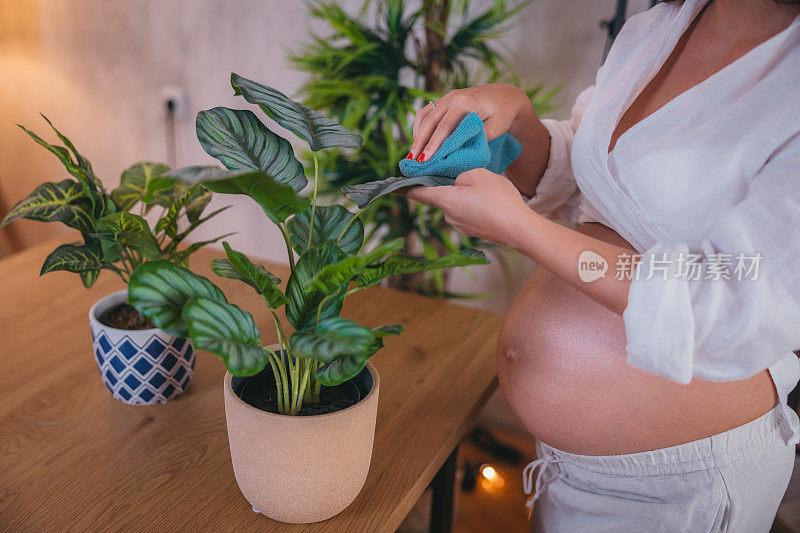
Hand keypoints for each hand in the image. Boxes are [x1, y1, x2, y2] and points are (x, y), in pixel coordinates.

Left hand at [402, 168, 529, 246]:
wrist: (518, 228)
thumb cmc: (498, 199)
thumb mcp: (477, 174)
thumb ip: (460, 174)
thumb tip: (456, 182)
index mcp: (445, 200)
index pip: (418, 193)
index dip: (405, 188)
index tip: (393, 186)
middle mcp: (448, 215)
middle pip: (441, 195)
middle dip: (450, 185)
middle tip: (468, 175)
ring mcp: (460, 226)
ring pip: (456, 204)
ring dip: (464, 195)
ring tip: (486, 190)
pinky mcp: (472, 231)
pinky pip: (467, 213)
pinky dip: (474, 206)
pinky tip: (490, 202)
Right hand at [409, 83, 531, 161]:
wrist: (506, 96)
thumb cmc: (503, 114)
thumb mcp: (494, 129)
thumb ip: (474, 139)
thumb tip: (453, 153)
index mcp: (466, 102)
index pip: (444, 126)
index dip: (433, 144)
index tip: (426, 160)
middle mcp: (454, 96)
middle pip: (430, 121)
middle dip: (420, 142)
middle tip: (413, 160)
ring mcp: (448, 96)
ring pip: (425, 115)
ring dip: (417, 134)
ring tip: (413, 153)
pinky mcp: (446, 99)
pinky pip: (427, 112)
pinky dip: (420, 126)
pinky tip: (418, 140)